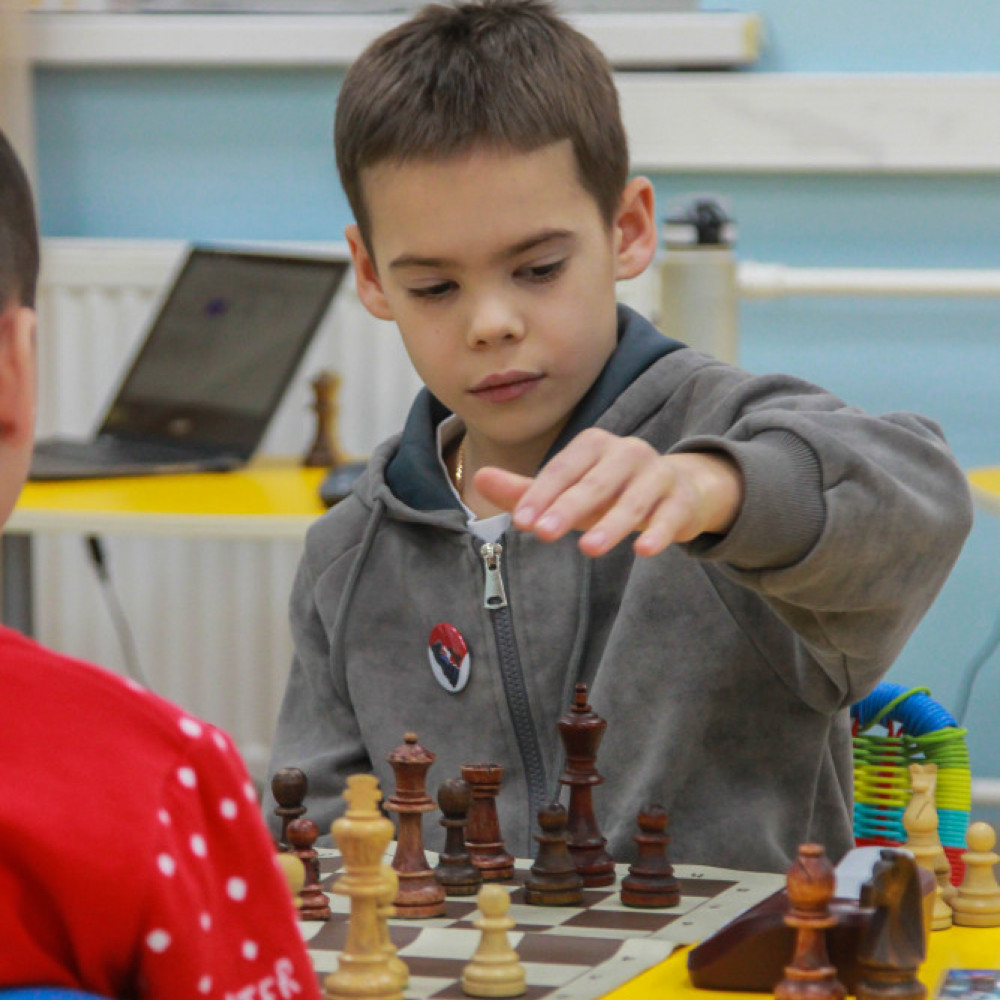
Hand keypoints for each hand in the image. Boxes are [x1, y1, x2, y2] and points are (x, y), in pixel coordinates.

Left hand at [474, 429, 742, 557]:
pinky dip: (659, 532)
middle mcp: (626, 452)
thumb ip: (526, 490)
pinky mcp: (681, 499)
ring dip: (612, 524)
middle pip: (595, 483)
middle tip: (545, 533)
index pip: (562, 470)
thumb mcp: (568, 491)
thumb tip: (479, 478)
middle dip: (568, 508)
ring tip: (589, 548)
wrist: (678, 489)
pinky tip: (644, 551)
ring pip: (633, 500)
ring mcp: (657, 473)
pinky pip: (670, 516)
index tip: (523, 522)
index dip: (542, 494)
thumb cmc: (609, 492)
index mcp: (593, 445)